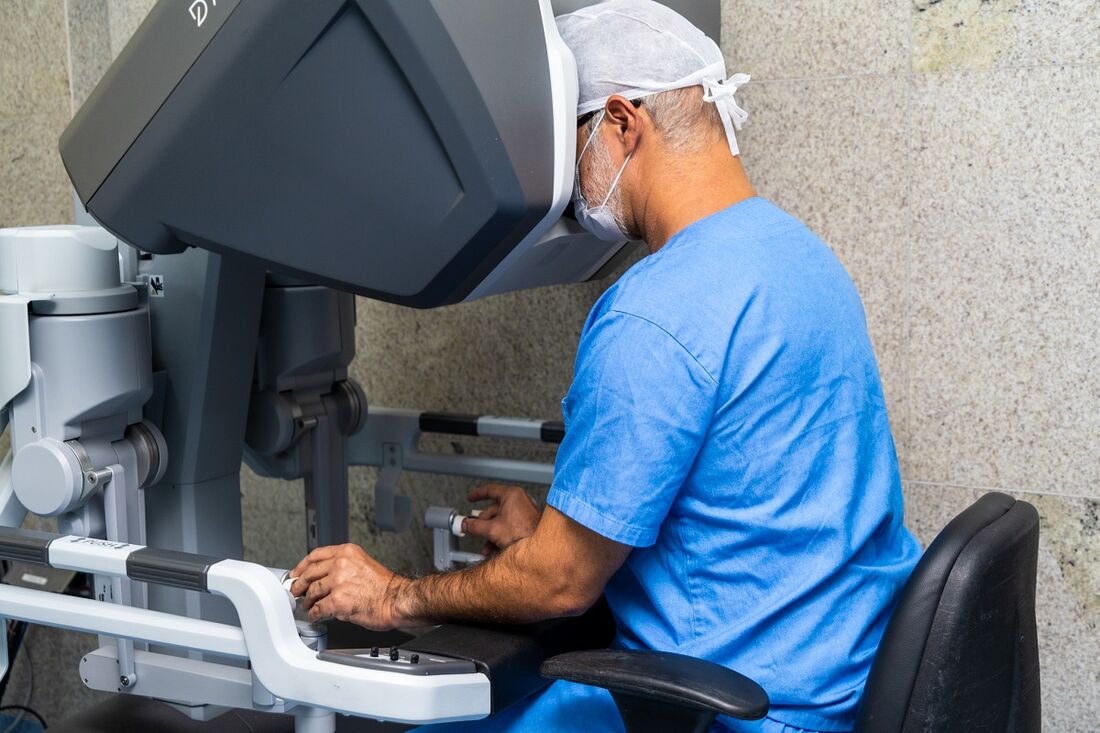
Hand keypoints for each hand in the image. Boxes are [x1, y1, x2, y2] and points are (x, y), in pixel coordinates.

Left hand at [289, 543, 407, 629]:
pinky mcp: (337, 601)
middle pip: (310, 573)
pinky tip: (316, 616)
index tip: (297, 573)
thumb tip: (325, 578)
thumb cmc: (385, 587)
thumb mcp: (363, 564)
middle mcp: (341, 564)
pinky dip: (315, 615)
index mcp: (347, 552)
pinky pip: (318, 609)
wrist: (396, 600)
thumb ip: (343, 567)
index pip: (316, 555)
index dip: (302, 566)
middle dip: (300, 585)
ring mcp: (338, 582)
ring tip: (308, 606)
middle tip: (296, 591)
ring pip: (312, 592)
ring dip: (308, 602)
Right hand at [463, 484, 541, 555]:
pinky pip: (508, 526)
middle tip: (473, 529)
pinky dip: (500, 535)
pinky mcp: (526, 523)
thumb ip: (474, 526)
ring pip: (500, 521)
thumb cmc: (524, 534)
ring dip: (490, 533)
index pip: (490, 490)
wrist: (540, 549)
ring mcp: (523, 512)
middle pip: (493, 510)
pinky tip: (494, 547)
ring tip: (485, 545)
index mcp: (511, 495)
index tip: (471, 497)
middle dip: (482, 524)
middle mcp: (519, 501)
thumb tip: (465, 524)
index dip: (477, 494)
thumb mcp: (492, 529)